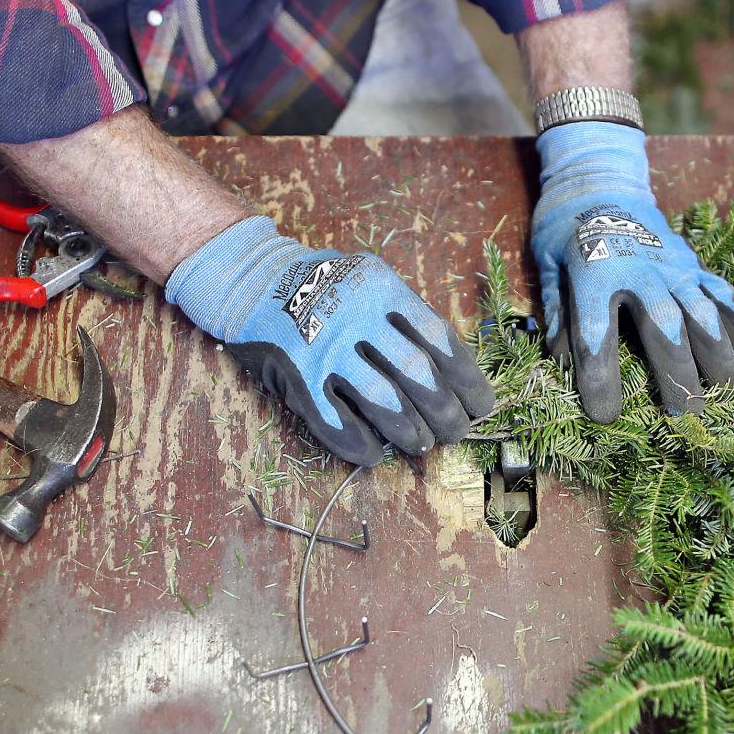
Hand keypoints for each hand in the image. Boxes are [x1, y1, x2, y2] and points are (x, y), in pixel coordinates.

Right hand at [167, 216, 494, 464]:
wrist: (252, 279)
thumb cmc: (325, 288)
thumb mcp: (371, 284)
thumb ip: (405, 321)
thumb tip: (453, 378)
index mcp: (384, 289)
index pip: (440, 339)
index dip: (467, 379)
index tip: (481, 406)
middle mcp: (357, 316)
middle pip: (417, 374)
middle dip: (444, 411)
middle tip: (455, 433)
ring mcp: (325, 347)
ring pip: (382, 400)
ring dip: (408, 430)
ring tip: (421, 444)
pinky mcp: (297, 375)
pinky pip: (335, 420)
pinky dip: (359, 443)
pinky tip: (374, 453)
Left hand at [531, 122, 733, 421]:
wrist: (598, 178)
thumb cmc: (563, 229)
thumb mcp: (546, 267)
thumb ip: (557, 314)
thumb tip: (560, 364)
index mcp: (594, 273)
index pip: (596, 335)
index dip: (600, 380)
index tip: (605, 415)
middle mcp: (641, 270)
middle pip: (665, 329)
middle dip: (677, 375)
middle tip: (686, 415)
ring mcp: (672, 265)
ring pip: (703, 312)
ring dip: (718, 353)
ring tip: (728, 388)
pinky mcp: (691, 262)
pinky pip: (721, 293)